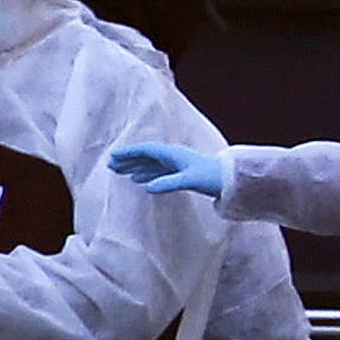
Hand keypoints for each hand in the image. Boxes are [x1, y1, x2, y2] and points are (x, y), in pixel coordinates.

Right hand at [108, 143, 225, 198]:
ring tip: (119, 171)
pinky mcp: (180, 172)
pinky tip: (138, 179)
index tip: (113, 155)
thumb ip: (168, 184)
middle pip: (145, 155)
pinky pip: (157, 170)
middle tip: (109, 164)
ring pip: (150, 163)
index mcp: (172, 154)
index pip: (146, 150)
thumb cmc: (210, 178)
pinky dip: (146, 173)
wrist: (230, 180)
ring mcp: (176, 163)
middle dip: (127, 158)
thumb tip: (148, 188)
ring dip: (134, 166)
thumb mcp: (188, 181)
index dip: (129, 152)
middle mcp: (173, 156)